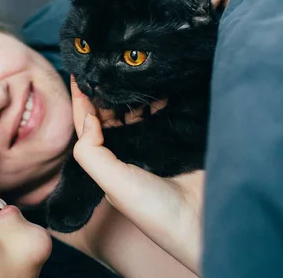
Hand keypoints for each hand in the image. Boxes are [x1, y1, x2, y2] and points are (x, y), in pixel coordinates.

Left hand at [70, 77, 203, 274]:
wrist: (205, 222)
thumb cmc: (156, 210)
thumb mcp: (113, 183)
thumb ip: (91, 153)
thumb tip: (88, 117)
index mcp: (109, 163)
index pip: (88, 125)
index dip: (81, 100)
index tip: (78, 71)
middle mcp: (130, 150)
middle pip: (112, 113)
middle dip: (106, 89)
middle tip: (105, 60)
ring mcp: (155, 143)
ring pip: (138, 108)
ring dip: (132, 89)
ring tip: (128, 64)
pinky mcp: (179, 137)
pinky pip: (166, 109)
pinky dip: (161, 94)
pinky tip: (158, 78)